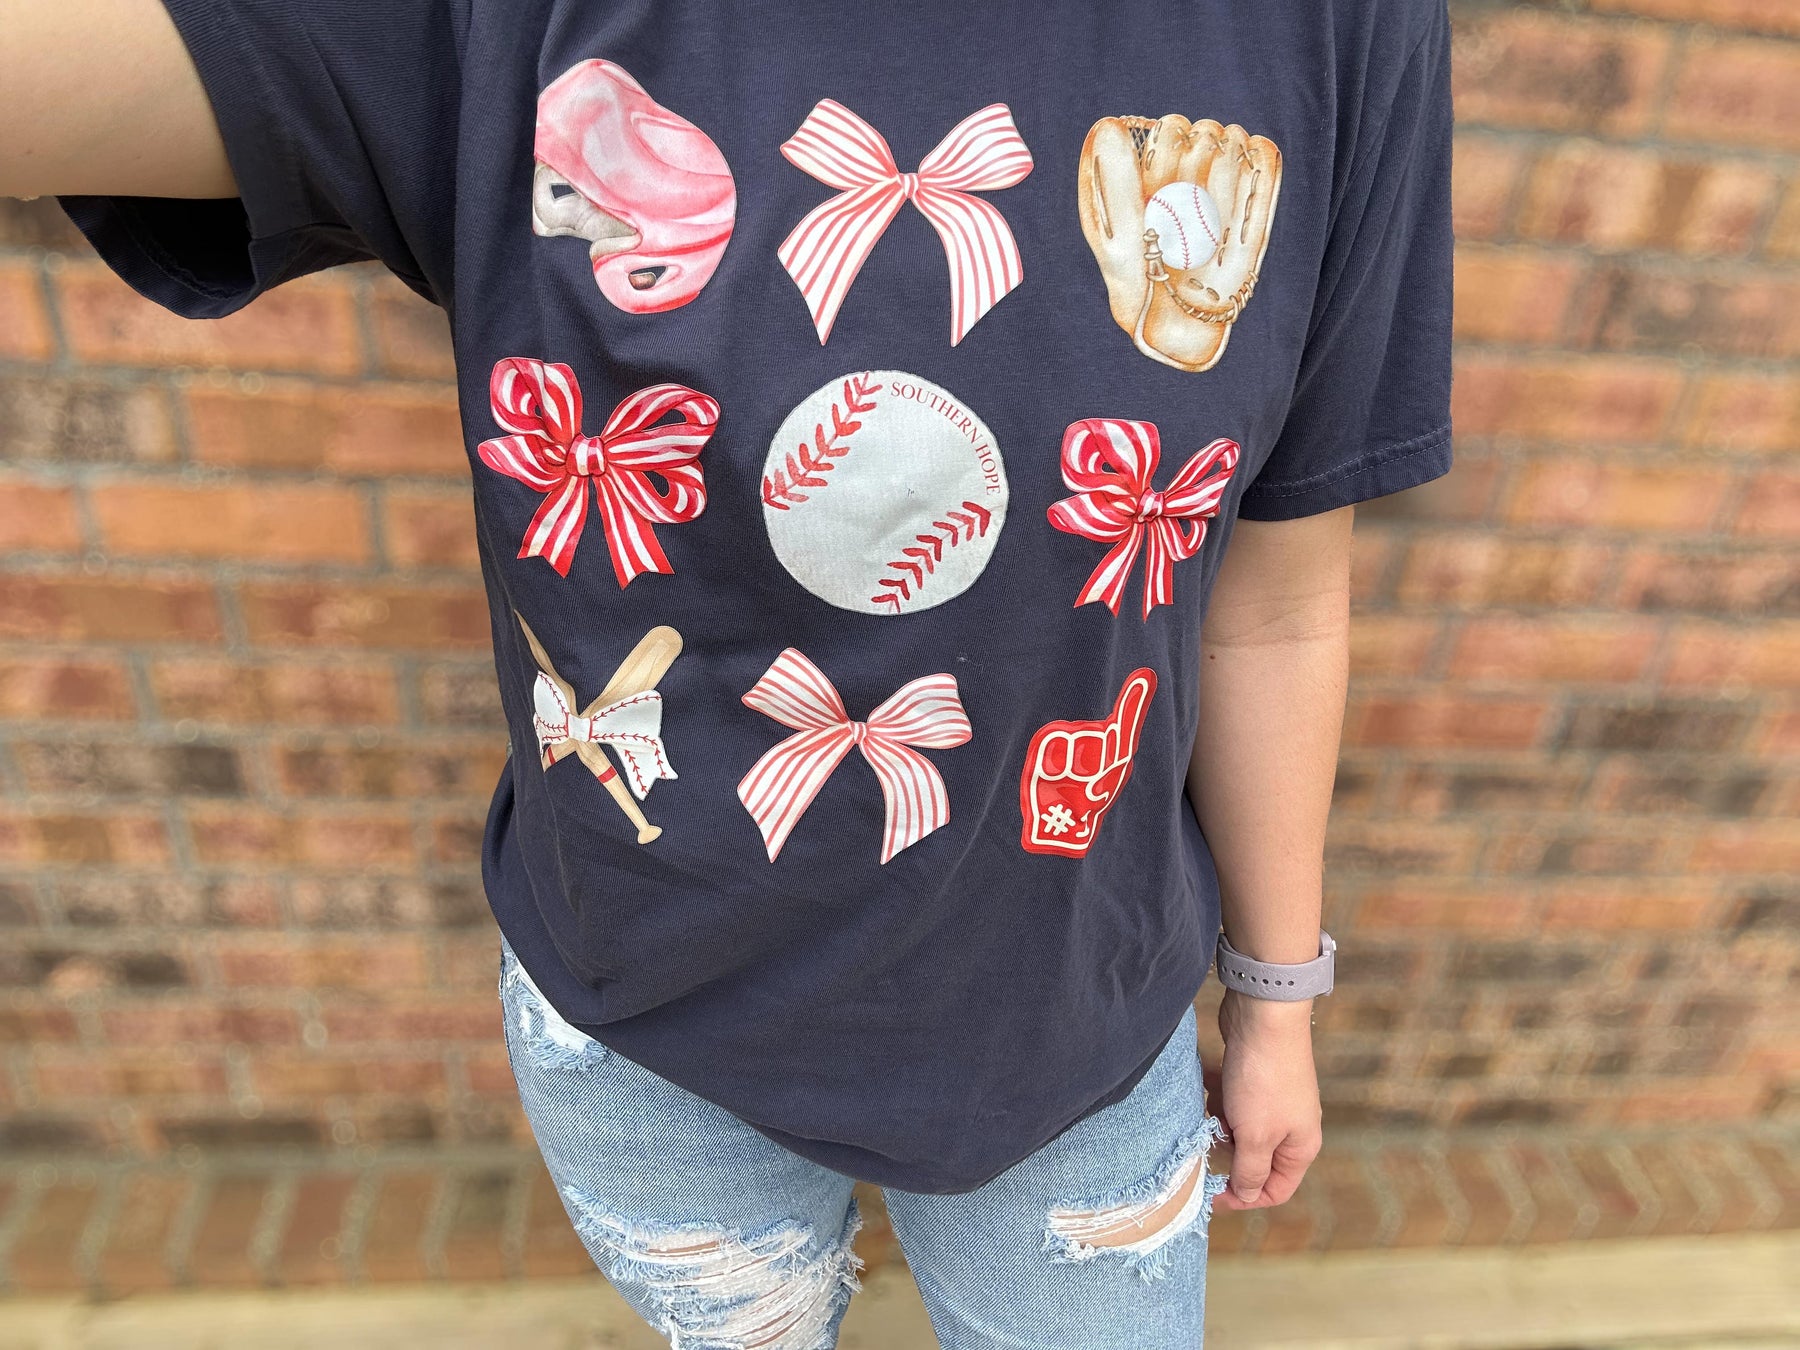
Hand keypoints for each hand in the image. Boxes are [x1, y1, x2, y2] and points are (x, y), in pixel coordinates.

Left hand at [1212, 991, 1321, 1209]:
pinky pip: (1232, 1102)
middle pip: (1255, 1159)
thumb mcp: (1255, 1136)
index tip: (1212, 1192)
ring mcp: (1273, 1101)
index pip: (1275, 1190)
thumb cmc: (1264, 1079)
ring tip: (1214, 1105)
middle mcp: (1291, 1127)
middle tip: (1208, 1142)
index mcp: (1300, 1147)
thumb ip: (1250, 1171)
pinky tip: (1213, 1083)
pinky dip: (1220, 1098)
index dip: (1245, 1197)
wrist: (1264, 1016)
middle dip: (1229, 1153)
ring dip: (1221, 1122)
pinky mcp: (1255, 1079)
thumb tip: (1247, 1195)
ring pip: (1239, 1129)